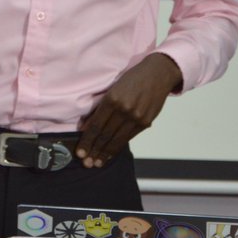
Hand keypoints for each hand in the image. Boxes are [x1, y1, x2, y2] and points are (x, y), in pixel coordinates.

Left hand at [75, 53, 182, 167]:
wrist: (157, 74)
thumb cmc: (132, 79)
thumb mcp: (113, 88)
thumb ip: (100, 108)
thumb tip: (86, 127)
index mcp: (112, 99)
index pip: (96, 125)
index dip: (87, 141)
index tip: (80, 153)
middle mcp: (124, 110)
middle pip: (105, 136)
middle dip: (94, 151)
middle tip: (87, 163)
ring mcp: (136, 117)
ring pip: (117, 140)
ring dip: (106, 153)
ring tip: (97, 163)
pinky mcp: (146, 122)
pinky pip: (129, 138)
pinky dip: (118, 147)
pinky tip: (111, 153)